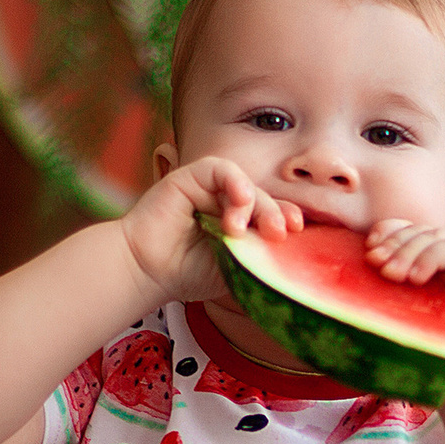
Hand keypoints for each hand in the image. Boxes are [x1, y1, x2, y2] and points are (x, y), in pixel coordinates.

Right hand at [117, 156, 305, 305]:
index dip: (286, 217)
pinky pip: (222, 169)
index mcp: (238, 223)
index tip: (297, 231)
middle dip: (275, 213)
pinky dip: (235, 181)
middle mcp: (225, 202)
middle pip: (264, 197)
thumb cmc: (187, 274)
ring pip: (245, 184)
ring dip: (252, 205)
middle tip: (278, 233)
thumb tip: (296, 260)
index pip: (271, 212)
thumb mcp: (235, 268)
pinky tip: (239, 200)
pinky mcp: (190, 176)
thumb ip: (260, 258)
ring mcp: (208, 189)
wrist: (147, 273)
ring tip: (238, 230)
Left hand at [365, 219, 444, 354]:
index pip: (406, 230)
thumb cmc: (429, 344)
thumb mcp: (400, 309)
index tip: (369, 251)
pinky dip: (430, 258)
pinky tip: (416, 278)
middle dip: (395, 244)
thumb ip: (386, 286)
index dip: (387, 233)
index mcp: (427, 261)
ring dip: (408, 252)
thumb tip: (356, 267)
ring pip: (434, 236)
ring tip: (393, 275)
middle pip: (419, 231)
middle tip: (376, 263)